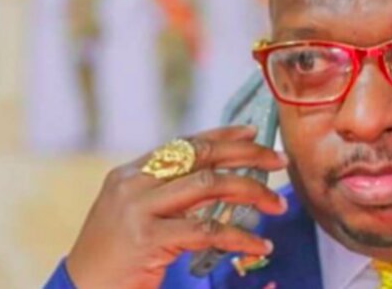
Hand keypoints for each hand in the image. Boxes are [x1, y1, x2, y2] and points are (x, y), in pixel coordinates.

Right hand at [65, 126, 287, 288]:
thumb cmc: (111, 260)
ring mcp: (138, 209)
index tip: (253, 133)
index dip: (222, 135)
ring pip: (209, 184)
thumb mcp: (133, 215)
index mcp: (130, 173)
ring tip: (277, 204)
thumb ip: (166, 194)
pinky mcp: (147, 239)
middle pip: (202, 155)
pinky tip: (260, 245)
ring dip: (251, 191)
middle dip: (247, 154)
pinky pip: (207, 230)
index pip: (184, 143)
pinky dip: (240, 237)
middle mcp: (133, 184)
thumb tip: (215, 179)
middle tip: (280, 161)